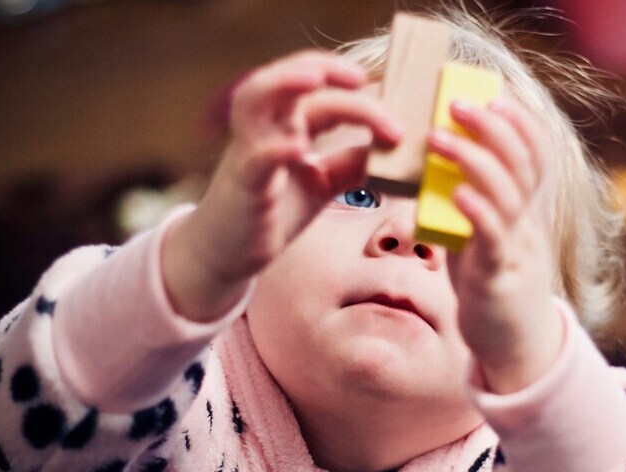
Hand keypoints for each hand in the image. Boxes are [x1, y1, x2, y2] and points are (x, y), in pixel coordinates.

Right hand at [163, 51, 400, 319]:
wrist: (230, 251)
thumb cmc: (276, 210)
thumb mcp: (323, 182)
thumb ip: (353, 163)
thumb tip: (395, 148)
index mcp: (286, 124)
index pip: (319, 91)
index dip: (353, 90)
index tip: (391, 106)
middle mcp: (265, 129)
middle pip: (284, 78)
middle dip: (320, 66)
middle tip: (359, 77)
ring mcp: (249, 153)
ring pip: (253, 100)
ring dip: (283, 82)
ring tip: (315, 78)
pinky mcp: (244, 186)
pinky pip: (254, 160)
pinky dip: (275, 149)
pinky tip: (299, 147)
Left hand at [427, 99, 562, 393]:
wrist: (511, 344)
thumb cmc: (490, 284)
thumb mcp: (481, 237)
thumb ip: (468, 205)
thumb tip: (435, 171)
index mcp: (523, 212)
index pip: (535, 155)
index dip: (520, 121)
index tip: (494, 94)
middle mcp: (526, 225)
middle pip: (521, 165)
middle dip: (492, 127)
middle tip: (457, 102)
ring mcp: (515, 250)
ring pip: (507, 195)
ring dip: (473, 160)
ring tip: (440, 137)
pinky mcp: (497, 278)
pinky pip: (492, 239)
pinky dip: (476, 211)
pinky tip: (456, 192)